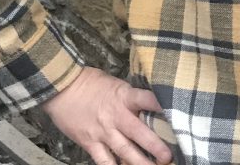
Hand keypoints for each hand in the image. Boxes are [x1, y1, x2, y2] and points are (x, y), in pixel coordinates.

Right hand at [41, 66, 171, 164]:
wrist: (62, 88)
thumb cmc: (90, 83)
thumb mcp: (115, 84)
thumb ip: (131, 96)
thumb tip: (149, 104)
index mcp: (124, 96)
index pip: (147, 100)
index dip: (161, 106)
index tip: (178, 114)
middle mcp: (116, 115)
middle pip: (139, 133)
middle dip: (155, 146)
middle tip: (169, 157)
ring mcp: (103, 131)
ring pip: (125, 151)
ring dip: (140, 163)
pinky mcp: (90, 143)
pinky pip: (105, 161)